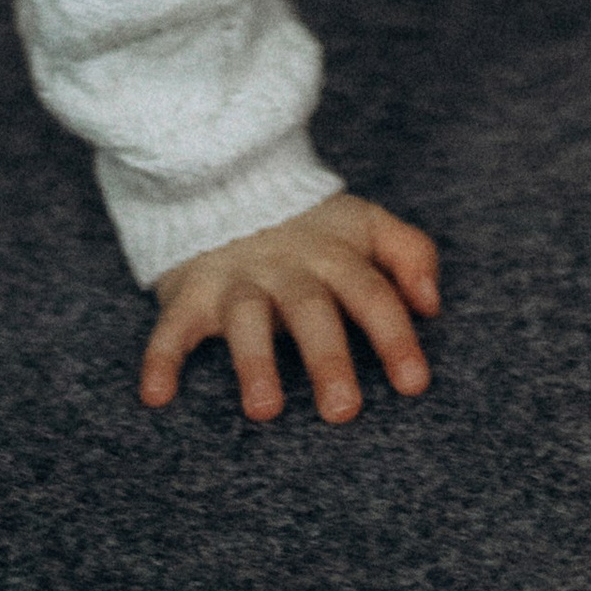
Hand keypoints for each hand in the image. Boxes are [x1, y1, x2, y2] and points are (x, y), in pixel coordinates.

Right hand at [140, 195, 440, 422]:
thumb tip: (433, 304)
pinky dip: (161, 358)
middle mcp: (287, 267)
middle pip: (311, 310)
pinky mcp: (191, 292)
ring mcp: (236, 278)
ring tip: (265, 410)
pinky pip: (171, 325)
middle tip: (343, 411)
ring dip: (254, 362)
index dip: (394, 336)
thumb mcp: (366, 224)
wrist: (228, 178)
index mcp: (334, 253)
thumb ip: (410, 253)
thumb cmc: (311, 226)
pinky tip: (156, 395)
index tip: (415, 385)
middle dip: (327, 358)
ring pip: (246, 319)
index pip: (371, 292)